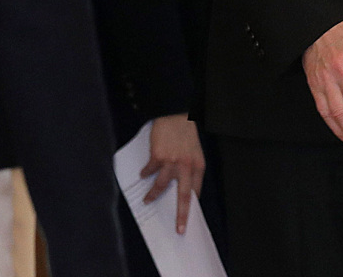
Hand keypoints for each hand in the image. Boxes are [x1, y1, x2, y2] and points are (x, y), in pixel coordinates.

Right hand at [140, 114, 205, 234]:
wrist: (175, 114)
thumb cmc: (185, 133)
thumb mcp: (194, 151)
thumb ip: (189, 168)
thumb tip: (179, 186)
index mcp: (198, 165)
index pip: (196, 191)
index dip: (192, 205)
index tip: (188, 218)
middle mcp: (187, 166)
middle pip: (184, 196)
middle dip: (181, 215)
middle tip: (179, 228)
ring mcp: (172, 162)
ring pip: (161, 187)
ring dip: (152, 195)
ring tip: (147, 200)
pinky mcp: (158, 157)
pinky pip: (149, 171)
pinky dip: (145, 174)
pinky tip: (143, 174)